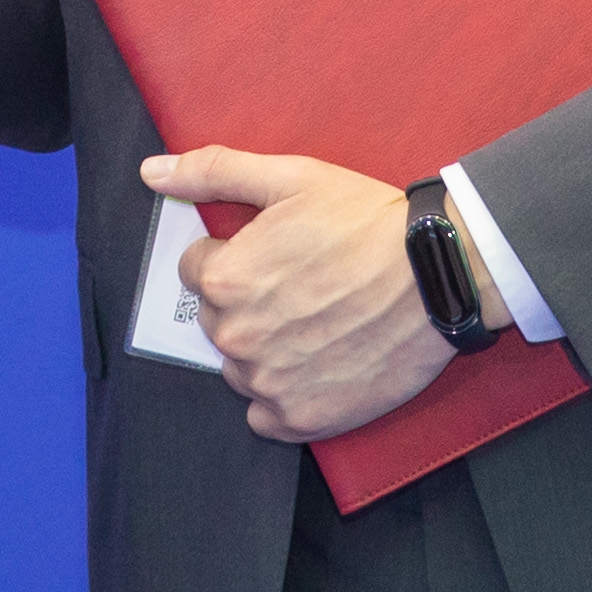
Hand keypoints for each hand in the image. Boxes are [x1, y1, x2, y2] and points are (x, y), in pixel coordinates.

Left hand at [143, 146, 453, 441]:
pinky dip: (283, 397)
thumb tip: (153, 173)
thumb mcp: (290, 178)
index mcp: (224, 279)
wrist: (439, 275)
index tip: (277, 254)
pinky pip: (265, 417)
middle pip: (217, 320)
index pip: (196, 271)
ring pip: (240, 368)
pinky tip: (316, 366)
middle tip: (302, 286)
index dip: (235, 256)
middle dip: (248, 303)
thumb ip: (213, 172)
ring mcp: (269, 383)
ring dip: (264, 350)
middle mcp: (237, 337)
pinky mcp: (303, 419)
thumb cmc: (367, 222)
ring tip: (316, 323)